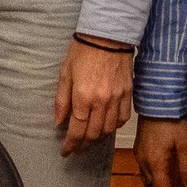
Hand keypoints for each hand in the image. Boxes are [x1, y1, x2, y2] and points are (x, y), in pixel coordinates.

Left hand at [54, 36, 133, 156]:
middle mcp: (101, 101)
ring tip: (89, 138)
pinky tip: (107, 125)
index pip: (76, 130)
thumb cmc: (83, 50)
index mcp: (82, 97)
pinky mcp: (127, 93)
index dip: (70, 145)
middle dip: (83, 145)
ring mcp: (117, 98)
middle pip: (93, 134)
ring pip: (109, 129)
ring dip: (98, 138)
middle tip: (76, 147)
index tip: (66, 152)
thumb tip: (58, 122)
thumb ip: (61, 101)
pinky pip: (123, 118)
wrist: (107, 35)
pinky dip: (114, 126)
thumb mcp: (65, 73)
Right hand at [135, 115, 186, 186]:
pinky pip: (145, 169)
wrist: (157, 101)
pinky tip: (164, 171)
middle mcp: (144, 161)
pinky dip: (154, 176)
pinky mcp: (139, 147)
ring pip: (147, 180)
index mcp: (155, 163)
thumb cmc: (172, 120)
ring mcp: (139, 154)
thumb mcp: (185, 144)